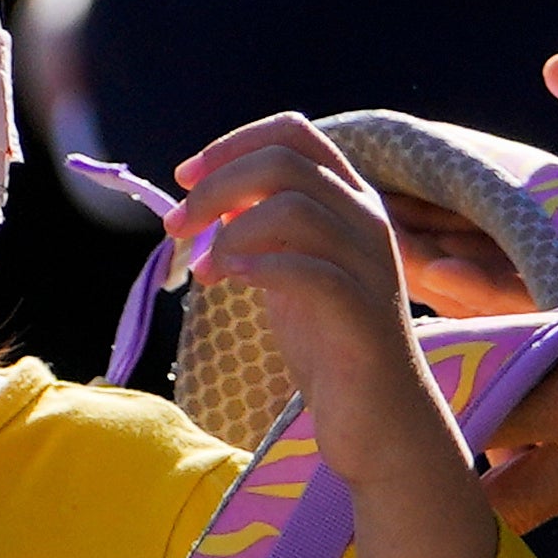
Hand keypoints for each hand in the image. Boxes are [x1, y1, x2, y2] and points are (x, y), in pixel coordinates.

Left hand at [171, 118, 461, 489]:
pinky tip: (224, 282)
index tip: (185, 176)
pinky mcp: (364, 317)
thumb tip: (211, 199)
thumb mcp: (289, 275)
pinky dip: (256, 268)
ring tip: (202, 268)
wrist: (382, 423)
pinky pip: (309, 271)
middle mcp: (368, 222)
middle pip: (286, 162)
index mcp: (350, 203)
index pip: (294, 133)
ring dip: (230, 230)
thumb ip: (261, 232)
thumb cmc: (332, 349)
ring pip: (296, 208)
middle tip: (175, 225)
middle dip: (218, 184)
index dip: (232, 144)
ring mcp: (370, 267)